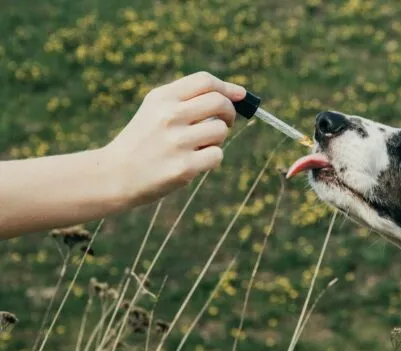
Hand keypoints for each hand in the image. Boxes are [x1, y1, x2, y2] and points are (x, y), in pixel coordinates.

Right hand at [104, 71, 245, 206]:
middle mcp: (168, 116)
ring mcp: (176, 142)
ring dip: (218, 138)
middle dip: (230, 112)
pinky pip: (217, 155)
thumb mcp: (156, 110)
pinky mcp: (184, 167)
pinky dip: (212, 158)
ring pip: (220, 130)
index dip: (227, 88)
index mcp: (161, 98)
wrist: (115, 175)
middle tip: (225, 122)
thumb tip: (239, 94)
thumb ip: (190, 99)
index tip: (239, 96)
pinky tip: (194, 161)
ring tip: (199, 145)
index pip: (205, 81)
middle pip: (219, 102)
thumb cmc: (144, 141)